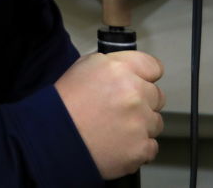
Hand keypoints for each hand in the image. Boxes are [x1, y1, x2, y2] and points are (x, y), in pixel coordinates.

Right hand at [53, 51, 164, 178]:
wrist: (55, 138)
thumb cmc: (65, 104)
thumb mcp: (83, 67)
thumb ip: (112, 65)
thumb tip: (129, 70)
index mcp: (120, 69)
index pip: (153, 66)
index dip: (146, 76)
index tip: (142, 83)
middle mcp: (134, 93)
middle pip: (157, 95)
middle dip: (143, 102)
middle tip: (121, 110)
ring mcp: (140, 122)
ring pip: (156, 122)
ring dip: (142, 125)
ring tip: (117, 129)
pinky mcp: (141, 148)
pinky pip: (152, 146)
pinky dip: (139, 147)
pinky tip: (120, 144)